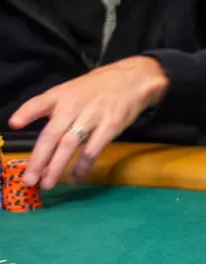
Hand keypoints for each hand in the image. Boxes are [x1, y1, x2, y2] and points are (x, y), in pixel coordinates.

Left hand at [8, 57, 168, 189]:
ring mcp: (93, 115)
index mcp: (62, 95)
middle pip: (52, 134)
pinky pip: (92, 150)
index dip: (26, 112)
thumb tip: (37, 137)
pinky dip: (82, 167)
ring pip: (69, 145)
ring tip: (47, 184)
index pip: (40, 102)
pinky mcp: (111, 125)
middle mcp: (74, 105)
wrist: (133, 79)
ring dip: (56, 167)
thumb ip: (54, 109)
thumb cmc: (98, 88)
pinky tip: (75, 177)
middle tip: (29, 179)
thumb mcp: (72, 90)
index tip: (14, 123)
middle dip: (38, 159)